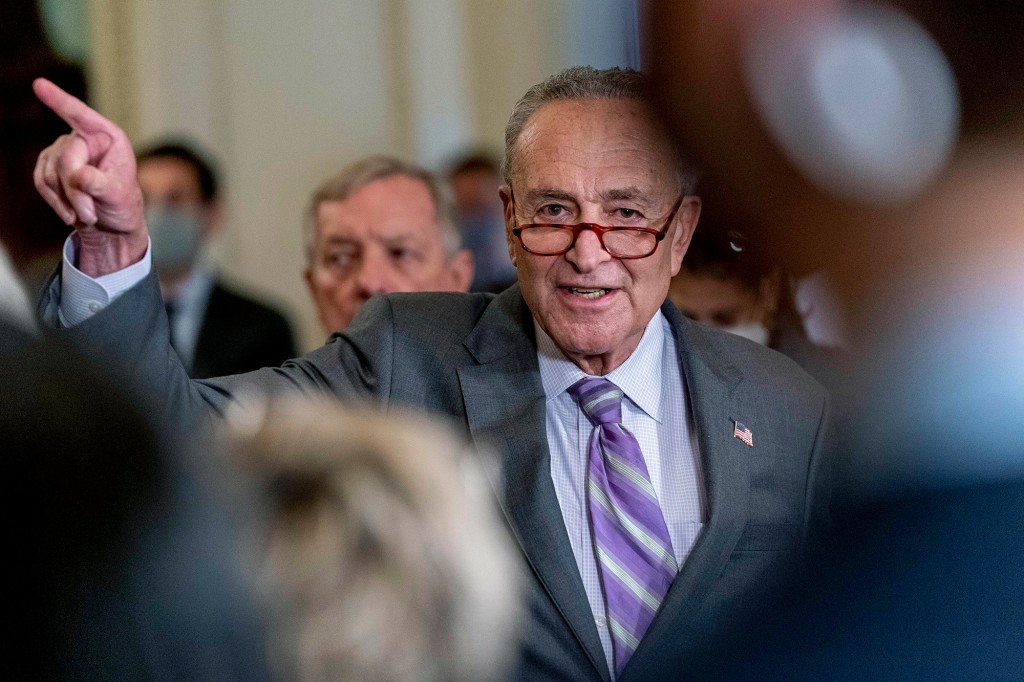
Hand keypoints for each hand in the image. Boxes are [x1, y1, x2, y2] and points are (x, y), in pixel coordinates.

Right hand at [33, 78, 147, 276]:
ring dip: (67, 200)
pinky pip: (41, 181)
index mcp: (108, 138)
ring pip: (51, 173)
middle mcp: (85, 138)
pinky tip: (71, 214)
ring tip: (88, 214)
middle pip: (66, 159)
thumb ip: (99, 184)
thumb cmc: (122, 205)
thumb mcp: (118, 196)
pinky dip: (55, 201)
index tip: (39, 85)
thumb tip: (79, 176)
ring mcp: (64, 150)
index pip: (82, 116)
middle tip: (90, 213)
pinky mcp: (49, 165)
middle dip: (76, 191)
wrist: (111, 225)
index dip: (60, 101)